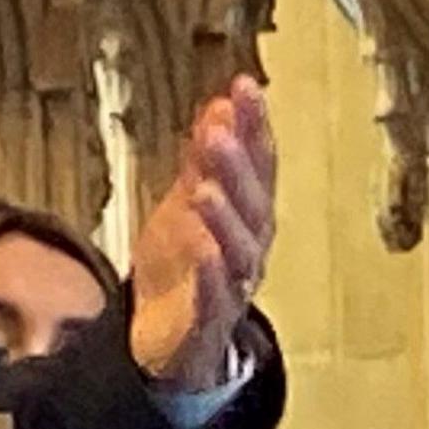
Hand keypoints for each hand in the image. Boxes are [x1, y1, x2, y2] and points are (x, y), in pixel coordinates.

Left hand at [127, 78, 276, 389]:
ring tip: (206, 188)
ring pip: (238, 249)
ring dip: (225, 217)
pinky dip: (212, 275)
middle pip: (252, 202)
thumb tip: (221, 104)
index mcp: (248, 214)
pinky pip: (216, 298)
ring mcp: (234, 285)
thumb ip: (204, 157)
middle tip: (218, 131)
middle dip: (238, 165)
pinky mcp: (209, 321)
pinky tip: (205, 252)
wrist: (170, 341)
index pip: (258, 163)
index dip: (253, 126)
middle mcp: (251, 247)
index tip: (244, 86)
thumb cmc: (185, 267)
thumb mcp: (188, 202)